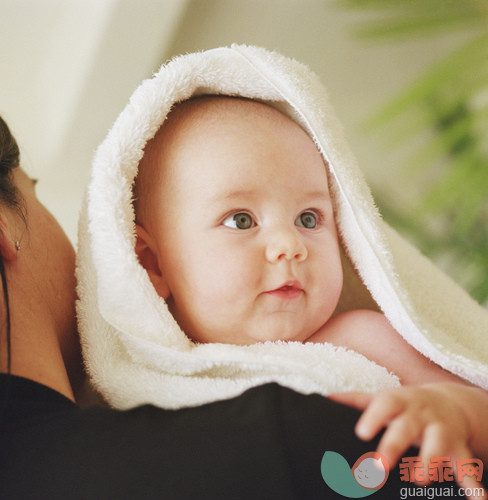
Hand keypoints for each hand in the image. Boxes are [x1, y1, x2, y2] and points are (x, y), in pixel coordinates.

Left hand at [331, 383, 486, 497]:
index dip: (373, 417)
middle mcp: (420, 414)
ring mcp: (441, 430)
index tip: (361, 432)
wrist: (449, 402)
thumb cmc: (406, 404)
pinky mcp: (458, 448)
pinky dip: (473, 483)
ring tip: (420, 479)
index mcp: (399, 401)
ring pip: (437, 445)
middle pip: (407, 427)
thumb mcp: (384, 398)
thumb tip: (324, 397)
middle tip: (379, 465)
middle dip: (395, 444)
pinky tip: (479, 499)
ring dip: (430, 462)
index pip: (385, 404)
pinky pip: (467, 465)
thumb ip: (355, 400)